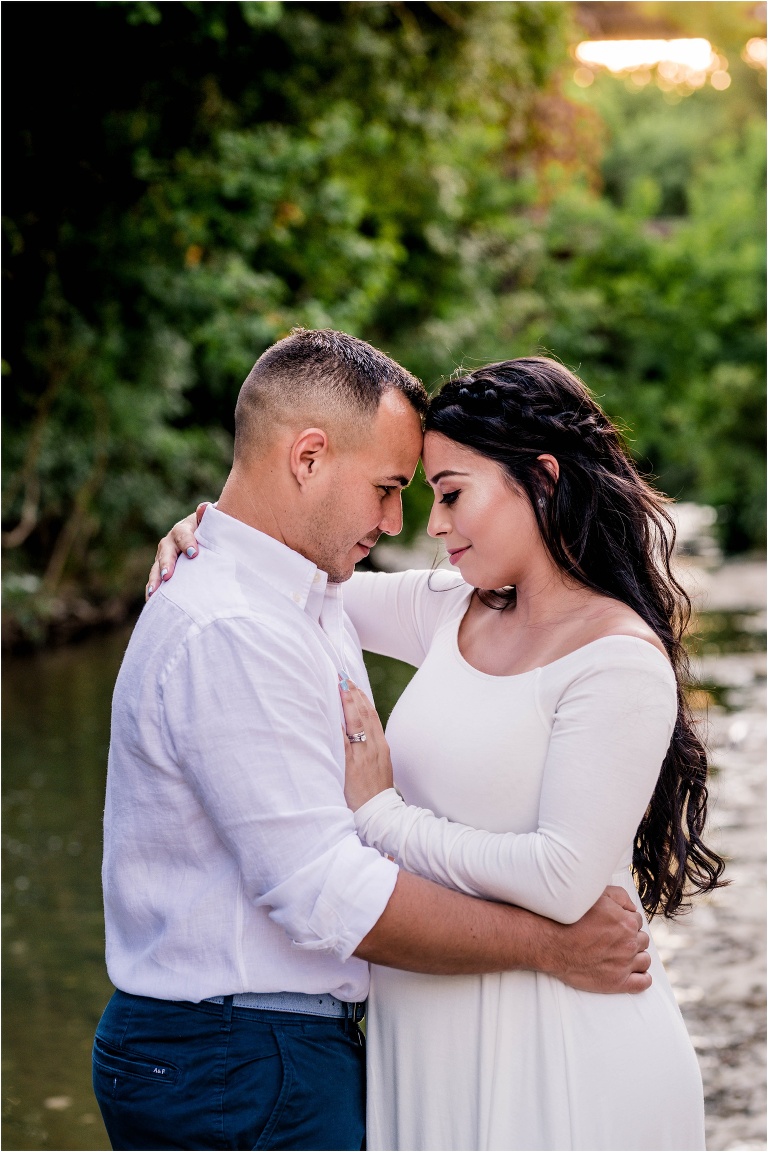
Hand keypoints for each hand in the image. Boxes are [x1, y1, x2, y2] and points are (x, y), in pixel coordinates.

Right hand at [145, 502, 209, 599]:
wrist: (210, 538)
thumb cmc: (215, 532)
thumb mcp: (214, 523)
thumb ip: (212, 517)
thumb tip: (205, 508)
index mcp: (185, 528)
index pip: (182, 533)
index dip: (187, 542)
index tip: (193, 554)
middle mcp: (172, 541)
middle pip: (166, 551)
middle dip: (166, 563)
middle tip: (168, 575)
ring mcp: (165, 555)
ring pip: (157, 566)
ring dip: (155, 579)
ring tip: (154, 592)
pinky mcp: (164, 569)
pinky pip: (156, 579)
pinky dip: (153, 589)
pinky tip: (152, 601)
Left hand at [339, 677, 393, 810]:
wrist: (379, 813)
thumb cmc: (376, 792)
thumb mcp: (380, 767)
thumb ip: (371, 750)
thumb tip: (360, 735)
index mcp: (381, 747)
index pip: (372, 716)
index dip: (363, 699)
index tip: (354, 685)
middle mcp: (374, 747)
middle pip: (364, 714)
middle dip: (354, 694)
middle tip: (343, 678)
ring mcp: (362, 755)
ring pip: (356, 722)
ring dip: (347, 703)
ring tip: (339, 687)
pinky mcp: (351, 765)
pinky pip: (344, 741)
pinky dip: (339, 725)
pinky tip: (331, 713)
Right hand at [543, 886, 651, 994]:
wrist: (552, 944)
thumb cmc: (571, 918)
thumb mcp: (596, 896)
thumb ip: (620, 896)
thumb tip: (632, 907)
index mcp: (627, 922)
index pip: (637, 921)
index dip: (626, 921)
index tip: (615, 925)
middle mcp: (629, 943)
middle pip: (642, 940)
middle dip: (632, 938)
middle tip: (615, 939)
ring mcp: (625, 964)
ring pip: (644, 960)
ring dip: (637, 956)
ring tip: (622, 955)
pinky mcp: (618, 982)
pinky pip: (642, 983)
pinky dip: (642, 978)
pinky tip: (633, 973)